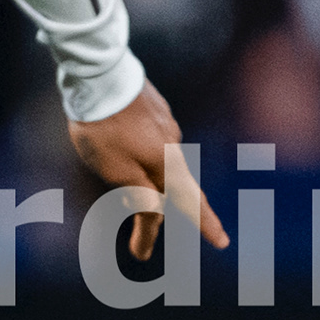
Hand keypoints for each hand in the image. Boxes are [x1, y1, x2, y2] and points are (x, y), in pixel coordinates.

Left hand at [68, 81, 227, 262]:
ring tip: (112, 181)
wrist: (98, 76)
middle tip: (137, 243)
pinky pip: (151, 142)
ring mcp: (165, 125)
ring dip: (143, 181)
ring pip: (158, 164)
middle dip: (157, 214)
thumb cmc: (103, 128)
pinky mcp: (155, 110)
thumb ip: (138, 194)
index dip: (206, 225)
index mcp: (167, 164)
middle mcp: (173, 145)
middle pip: (172, 188)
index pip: (191, 203)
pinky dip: (139, 155)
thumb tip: (157, 212)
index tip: (222, 243)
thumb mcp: (115, 171)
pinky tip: (120, 145)